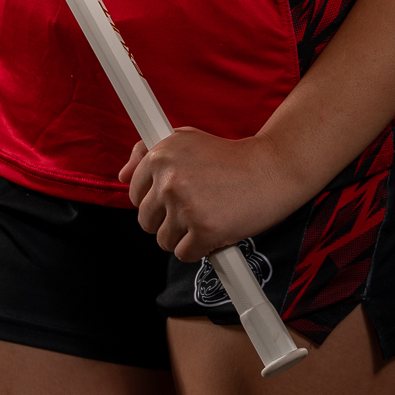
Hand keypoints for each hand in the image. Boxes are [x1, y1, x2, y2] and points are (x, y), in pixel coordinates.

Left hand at [118, 130, 301, 261]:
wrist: (272, 168)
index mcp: (160, 155)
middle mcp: (168, 179)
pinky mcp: (204, 229)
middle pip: (145, 220)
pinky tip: (216, 229)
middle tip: (195, 207)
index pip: (134, 194)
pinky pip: (184, 254)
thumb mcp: (186, 140)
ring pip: (163, 240)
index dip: (156, 199)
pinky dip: (200, 249)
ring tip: (207, 216)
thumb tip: (122, 175)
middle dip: (168, 220)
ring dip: (184, 236)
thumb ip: (148, 154)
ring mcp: (185, 206)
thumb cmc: (229, 157)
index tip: (176, 196)